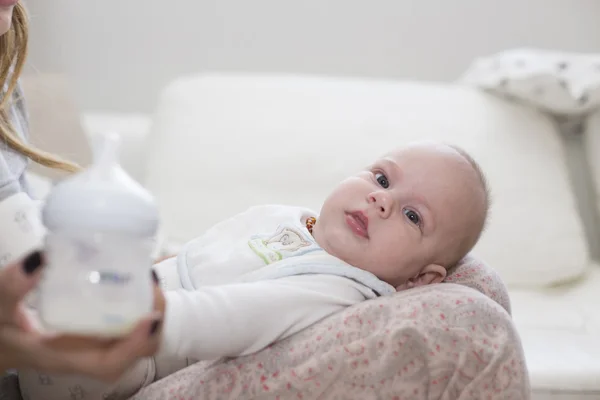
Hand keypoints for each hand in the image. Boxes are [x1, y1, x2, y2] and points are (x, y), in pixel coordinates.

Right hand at [0, 251, 165, 381]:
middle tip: (151, 284)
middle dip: (152, 323)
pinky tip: (135, 281)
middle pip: (133, 352)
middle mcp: (85, 356)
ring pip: (134, 340)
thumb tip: (40, 257)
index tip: (150, 316)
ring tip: (149, 280)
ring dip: (149, 313)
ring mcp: (93, 346)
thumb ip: (13, 285)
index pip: (109, 363)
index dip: (135, 344)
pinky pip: (126, 326)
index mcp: (63, 356)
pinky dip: (137, 307)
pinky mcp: (95, 333)